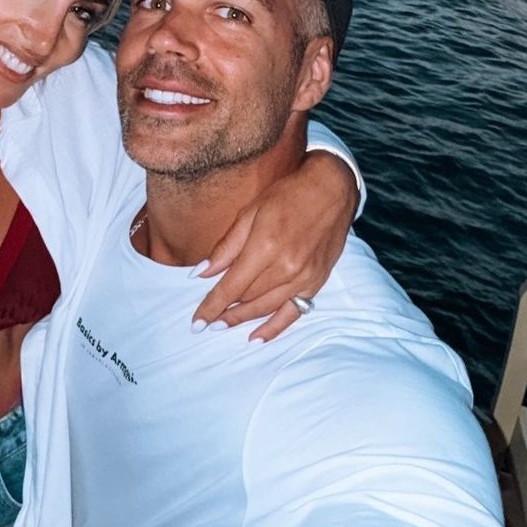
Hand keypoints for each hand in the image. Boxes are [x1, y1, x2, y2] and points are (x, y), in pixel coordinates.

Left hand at [191, 150, 357, 341]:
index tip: (196, 322)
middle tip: (207, 322)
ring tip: (223, 326)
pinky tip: (256, 337)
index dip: (211, 306)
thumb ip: (226, 247)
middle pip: (246, 299)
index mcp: (265, 247)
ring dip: (242, 319)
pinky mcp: (317, 282)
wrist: (331, 189)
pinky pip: (293, 313)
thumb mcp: (249, 213)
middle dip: (224, 312)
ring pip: (266, 308)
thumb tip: (200, 273)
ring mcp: (304, 277)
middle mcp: (285, 267)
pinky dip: (274, 327)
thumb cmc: (286, 195)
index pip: (231, 287)